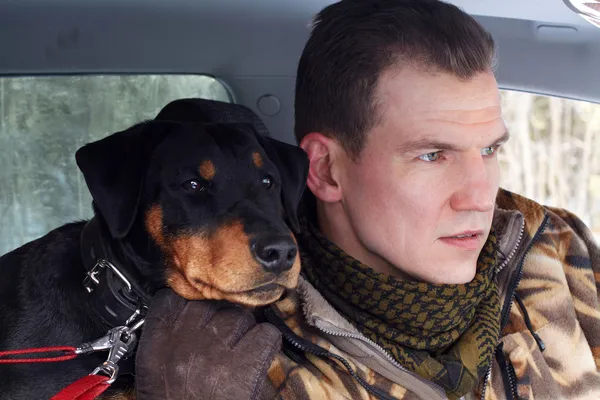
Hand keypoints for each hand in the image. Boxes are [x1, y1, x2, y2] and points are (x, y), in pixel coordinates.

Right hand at [135, 288, 281, 398]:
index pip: (175, 297)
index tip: (197, 316)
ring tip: (237, 355)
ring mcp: (218, 348)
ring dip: (243, 332)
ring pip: (241, 316)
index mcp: (159, 339)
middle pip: (213, 304)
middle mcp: (187, 337)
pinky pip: (266, 335)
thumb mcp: (153, 367)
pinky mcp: (246, 362)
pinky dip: (267, 344)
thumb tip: (185, 309)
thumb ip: (165, 333)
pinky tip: (257, 358)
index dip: (191, 305)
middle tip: (221, 343)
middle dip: (220, 320)